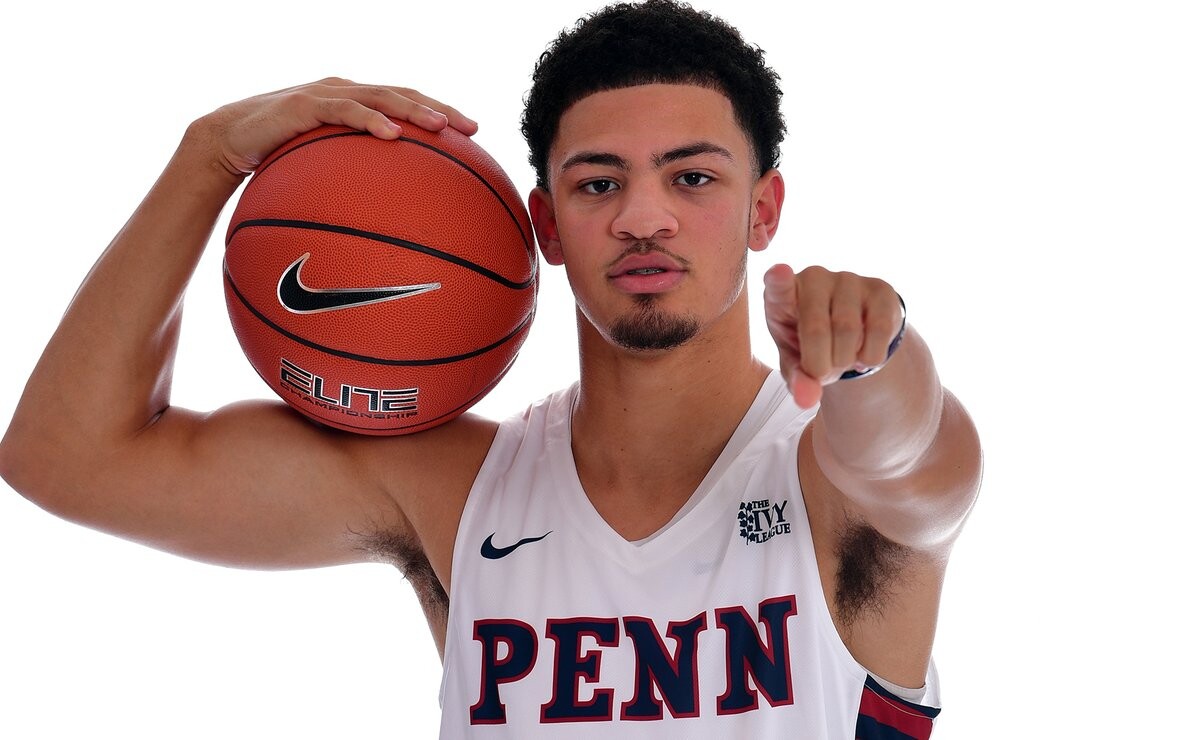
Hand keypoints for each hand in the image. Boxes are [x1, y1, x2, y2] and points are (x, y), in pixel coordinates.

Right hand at [189, 77, 478, 178]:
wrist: (224, 143)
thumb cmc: (276, 162)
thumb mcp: (322, 174)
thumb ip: (354, 184)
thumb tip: (390, 230)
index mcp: (355, 104)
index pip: (405, 103)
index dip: (440, 113)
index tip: (474, 134)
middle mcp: (345, 92)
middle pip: (402, 93)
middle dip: (439, 108)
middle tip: (472, 127)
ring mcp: (324, 94)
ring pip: (379, 95)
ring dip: (412, 109)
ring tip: (440, 125)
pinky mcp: (302, 104)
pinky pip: (343, 110)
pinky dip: (369, 119)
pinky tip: (392, 135)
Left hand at [763, 264, 903, 408]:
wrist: (852, 336)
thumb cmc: (811, 346)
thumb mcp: (797, 366)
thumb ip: (797, 380)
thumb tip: (807, 398)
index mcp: (782, 295)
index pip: (778, 285)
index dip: (778, 280)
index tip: (778, 272)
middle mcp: (813, 278)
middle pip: (816, 329)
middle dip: (821, 364)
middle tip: (823, 371)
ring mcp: (848, 278)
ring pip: (848, 330)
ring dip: (846, 360)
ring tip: (842, 359)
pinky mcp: (879, 289)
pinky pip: (879, 330)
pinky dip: (870, 355)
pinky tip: (863, 353)